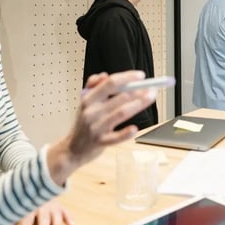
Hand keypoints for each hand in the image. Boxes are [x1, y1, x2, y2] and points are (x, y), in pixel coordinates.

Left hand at [16, 200, 74, 224]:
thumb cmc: (27, 199)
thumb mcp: (18, 205)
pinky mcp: (60, 205)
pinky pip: (66, 210)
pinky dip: (69, 217)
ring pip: (55, 215)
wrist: (40, 180)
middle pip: (43, 220)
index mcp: (29, 207)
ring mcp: (52, 205)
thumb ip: (13, 216)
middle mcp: (42, 206)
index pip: (26, 222)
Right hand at [47, 70, 156, 184]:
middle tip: (152, 88)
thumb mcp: (84, 102)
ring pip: (121, 113)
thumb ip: (93, 86)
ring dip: (138, 104)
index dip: (127, 77)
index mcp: (88, 98)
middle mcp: (92, 111)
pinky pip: (115, 138)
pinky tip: (135, 129)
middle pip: (119, 97)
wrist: (72, 149)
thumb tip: (105, 75)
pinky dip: (125, 133)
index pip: (110, 83)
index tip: (141, 76)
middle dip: (138, 90)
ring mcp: (96, 127)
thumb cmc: (83, 123)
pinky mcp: (100, 142)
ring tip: (150, 98)